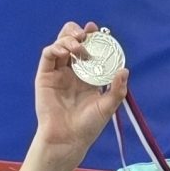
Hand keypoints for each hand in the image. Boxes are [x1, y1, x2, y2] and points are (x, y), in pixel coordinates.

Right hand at [33, 22, 123, 160]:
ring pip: (59, 44)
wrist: (68, 139)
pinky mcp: (45, 75)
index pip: (90, 49)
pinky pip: (48, 55)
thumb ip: (117, 90)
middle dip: (79, 32)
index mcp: (88, 75)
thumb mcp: (107, 107)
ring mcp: (57, 72)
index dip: (94, 38)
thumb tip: (124, 70)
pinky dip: (56, 47)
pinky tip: (66, 51)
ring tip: (80, 46)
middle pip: (72, 41)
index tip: (100, 31)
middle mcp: (72, 70)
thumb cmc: (88, 126)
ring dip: (69, 38)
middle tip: (88, 33)